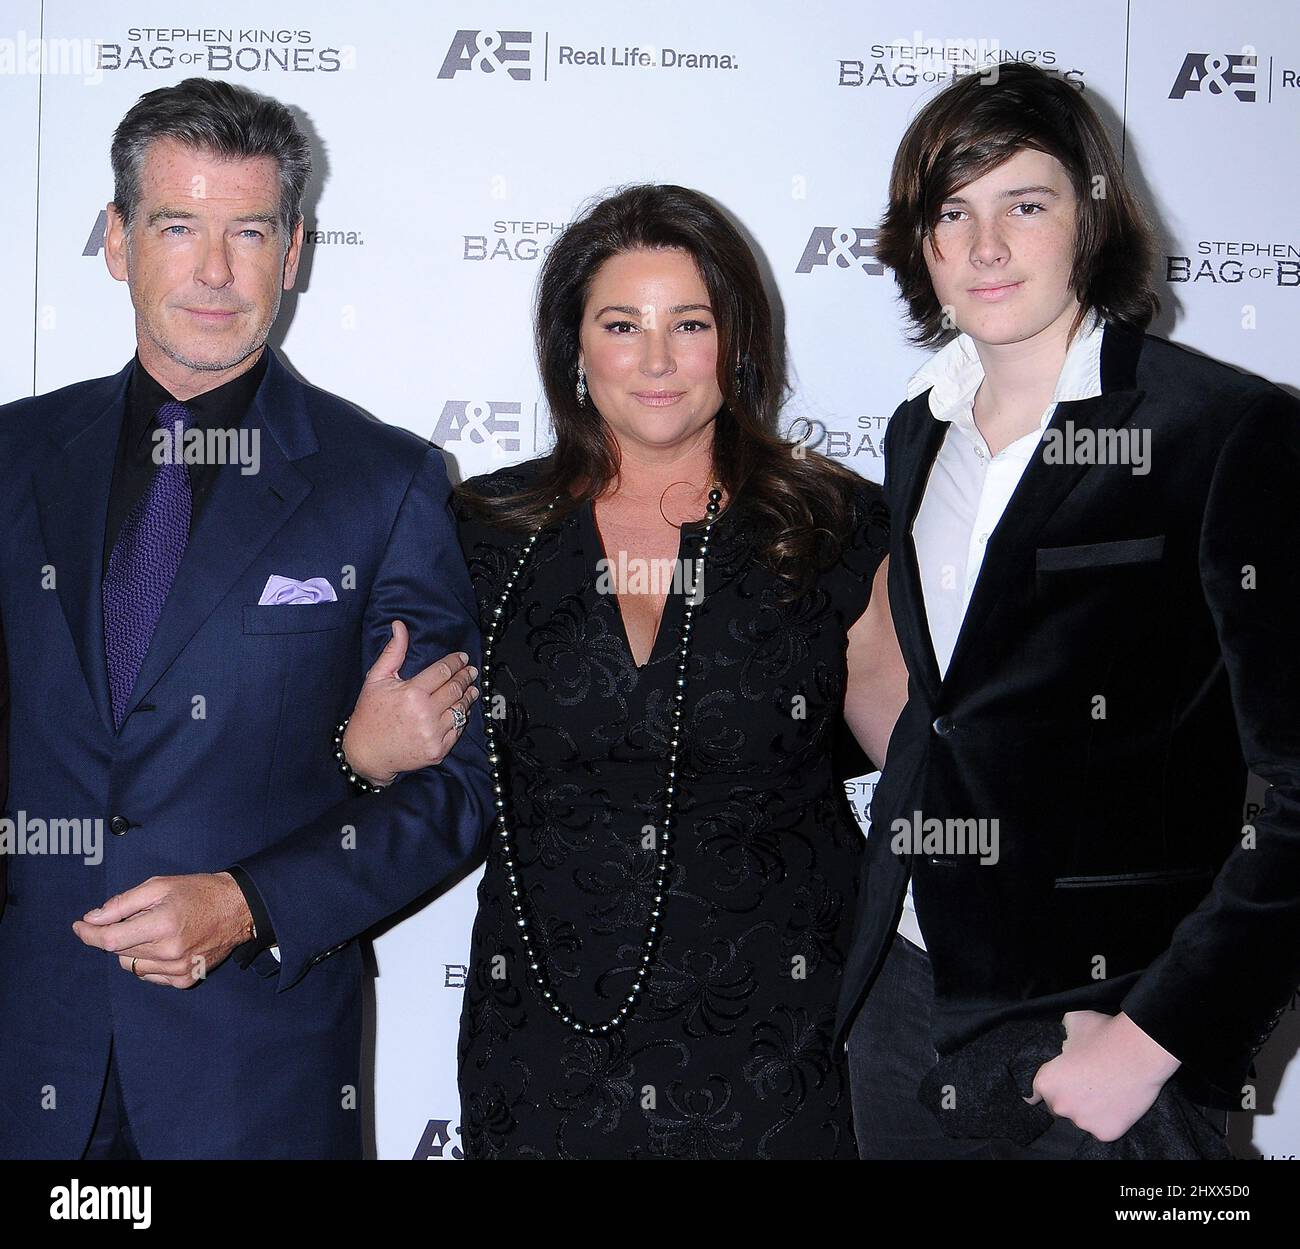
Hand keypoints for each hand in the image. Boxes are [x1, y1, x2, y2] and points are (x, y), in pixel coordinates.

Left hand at [72, 872, 253, 987]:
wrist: (239, 909)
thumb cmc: (199, 892)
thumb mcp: (160, 885)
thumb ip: (123, 903)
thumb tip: (92, 919)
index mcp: (163, 924)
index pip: (110, 939)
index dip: (89, 934)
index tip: (80, 926)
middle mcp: (169, 951)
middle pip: (119, 951)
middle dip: (119, 933)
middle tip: (139, 916)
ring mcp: (178, 969)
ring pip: (133, 966)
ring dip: (134, 949)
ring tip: (156, 930)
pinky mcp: (185, 980)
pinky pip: (150, 976)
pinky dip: (150, 962)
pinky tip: (166, 946)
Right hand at [341, 620, 478, 784]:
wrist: (366, 753)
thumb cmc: (369, 714)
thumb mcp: (376, 679)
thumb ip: (393, 652)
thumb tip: (400, 626)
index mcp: (412, 693)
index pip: (443, 671)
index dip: (456, 662)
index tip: (463, 658)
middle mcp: (426, 713)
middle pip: (456, 689)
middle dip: (466, 677)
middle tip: (471, 671)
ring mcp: (433, 734)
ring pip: (461, 709)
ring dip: (468, 697)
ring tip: (472, 689)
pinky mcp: (438, 751)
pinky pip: (457, 730)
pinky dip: (462, 718)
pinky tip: (462, 710)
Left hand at [1027, 1009, 1181, 1141]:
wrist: (1141, 1051)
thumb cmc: (1105, 1034)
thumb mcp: (1073, 1022)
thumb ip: (1061, 1035)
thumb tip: (1062, 1037)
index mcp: (1046, 1082)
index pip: (1037, 1092)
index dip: (1050, 1086)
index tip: (1060, 1085)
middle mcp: (1059, 1105)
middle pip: (1058, 1108)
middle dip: (1069, 1099)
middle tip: (1087, 1084)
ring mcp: (1082, 1122)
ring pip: (1080, 1120)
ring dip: (1088, 1111)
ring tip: (1104, 1091)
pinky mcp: (1105, 1133)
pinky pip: (1101, 1129)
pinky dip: (1108, 1120)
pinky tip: (1116, 1103)